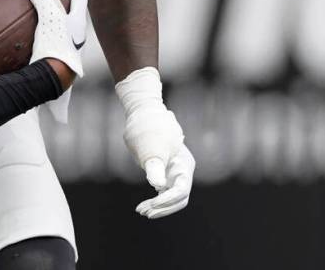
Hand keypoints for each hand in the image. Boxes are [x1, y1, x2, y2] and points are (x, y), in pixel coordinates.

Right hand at [23, 0, 83, 80]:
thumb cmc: (55, 47)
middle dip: (68, 2)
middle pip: (72, 13)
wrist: (50, 80)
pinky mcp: (52, 58)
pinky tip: (32, 32)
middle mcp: (74, 35)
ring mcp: (64, 48)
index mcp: (78, 24)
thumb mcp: (49, 17)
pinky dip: (41, 30)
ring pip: (61, 26)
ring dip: (54, 17)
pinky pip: (48, 38)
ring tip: (45, 8)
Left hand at [115, 67, 194, 218]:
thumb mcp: (150, 145)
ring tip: (141, 211)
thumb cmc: (148, 127)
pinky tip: (144, 206)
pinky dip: (155, 200)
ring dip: (158, 206)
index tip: (151, 206)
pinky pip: (164, 192)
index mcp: (184, 164)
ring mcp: (175, 171)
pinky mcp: (165, 172)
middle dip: (163, 207)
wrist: (144, 112)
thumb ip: (155, 166)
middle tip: (144, 212)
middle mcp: (183, 169)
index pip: (181, 190)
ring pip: (171, 197)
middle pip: (179, 197)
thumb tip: (157, 185)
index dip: (167, 201)